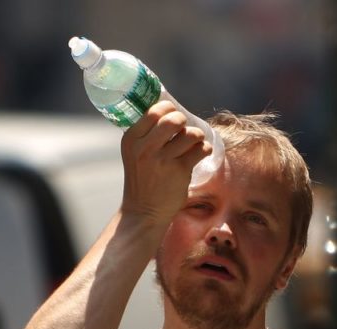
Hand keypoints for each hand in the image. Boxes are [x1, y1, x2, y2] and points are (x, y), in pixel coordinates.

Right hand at [120, 100, 210, 224]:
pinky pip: (201, 150)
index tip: (174, 115)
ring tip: (194, 142)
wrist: (144, 210)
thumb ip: (147, 135)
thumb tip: (170, 111)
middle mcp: (145, 147)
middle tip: (185, 129)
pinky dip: (205, 149)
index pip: (154, 111)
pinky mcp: (180, 171)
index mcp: (132, 139)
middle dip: (184, 121)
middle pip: (173, 119)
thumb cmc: (143, 179)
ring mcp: (163, 160)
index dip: (169, 108)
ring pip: (191, 134)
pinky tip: (200, 153)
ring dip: (197, 136)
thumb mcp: (135, 153)